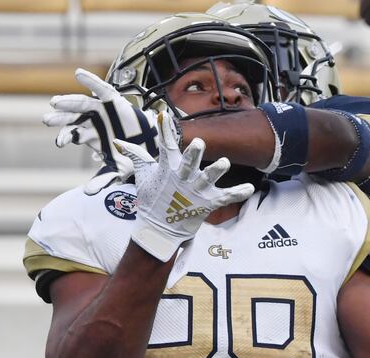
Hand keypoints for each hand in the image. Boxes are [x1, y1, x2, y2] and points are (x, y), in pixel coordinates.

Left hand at [42, 68, 180, 194]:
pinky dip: (90, 81)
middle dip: (59, 118)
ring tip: (55, 102)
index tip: (60, 143)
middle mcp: (90, 121)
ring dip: (68, 102)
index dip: (65, 137)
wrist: (151, 143)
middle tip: (46, 120)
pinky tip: (78, 74)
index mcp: (88, 136)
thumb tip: (87, 193)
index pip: (72, 135)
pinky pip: (100, 89)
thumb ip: (103, 179)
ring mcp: (100, 110)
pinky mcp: (112, 100)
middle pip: (70, 118)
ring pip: (80, 104)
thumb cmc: (131, 155)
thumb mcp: (118, 169)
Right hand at [119, 136, 253, 261]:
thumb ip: (136, 156)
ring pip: (208, 180)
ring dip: (216, 171)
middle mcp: (183, 179)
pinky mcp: (207, 204)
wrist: (159, 230)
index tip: (164, 115)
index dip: (165, 131)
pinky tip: (250, 188)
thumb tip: (120, 143)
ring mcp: (196, 192)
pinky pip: (225, 198)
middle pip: (189, 164)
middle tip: (198, 143)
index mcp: (168, 169)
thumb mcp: (143, 176)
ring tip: (225, 162)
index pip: (165, 147)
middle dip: (193, 154)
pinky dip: (237, 193)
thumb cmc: (153, 199)